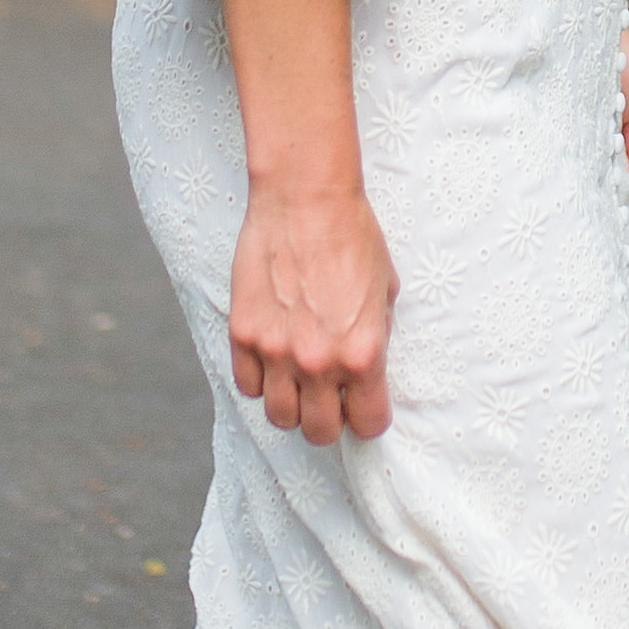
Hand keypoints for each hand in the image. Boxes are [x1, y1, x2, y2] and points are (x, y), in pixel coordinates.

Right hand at [226, 176, 396, 445]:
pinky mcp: (243, 333)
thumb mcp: (385, 291)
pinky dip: (260, 380)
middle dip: (328, 420)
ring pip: (279, 416)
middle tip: (330, 398)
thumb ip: (375, 337)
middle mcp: (318, 362)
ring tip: (298, 382)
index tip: (363, 406)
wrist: (305, 197)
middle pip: (319, 431)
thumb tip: (366, 367)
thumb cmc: (353, 236)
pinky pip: (247, 384)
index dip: (367, 417)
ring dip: (291, 405)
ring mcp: (276, 351)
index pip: (367, 423)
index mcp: (363, 354)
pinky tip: (272, 359)